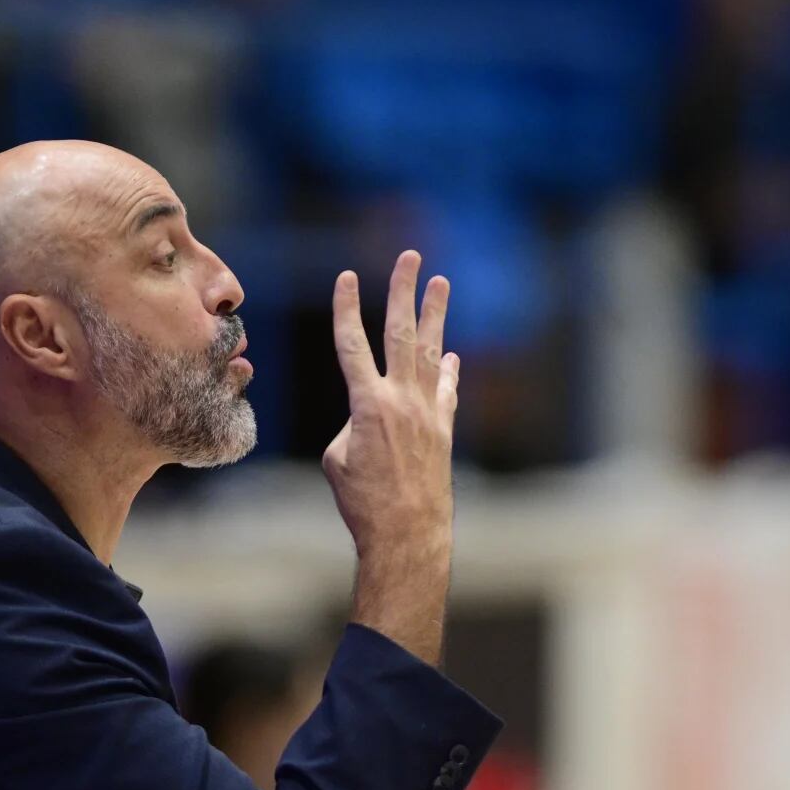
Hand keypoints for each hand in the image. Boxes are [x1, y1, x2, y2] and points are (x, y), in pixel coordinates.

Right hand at [323, 251, 458, 663]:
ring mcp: (428, 413)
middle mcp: (401, 400)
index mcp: (367, 404)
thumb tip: (370, 418)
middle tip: (410, 256)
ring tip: (440, 282)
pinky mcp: (444, 431)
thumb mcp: (337, 460)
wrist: (409, 533)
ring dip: (435, 315)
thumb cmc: (363, 503)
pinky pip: (446, 391)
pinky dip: (447, 372)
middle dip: (403, 291)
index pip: (352, 344)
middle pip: (401, 332)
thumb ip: (350, 425)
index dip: (346, 309)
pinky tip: (451, 356)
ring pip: (431, 352)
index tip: (345, 277)